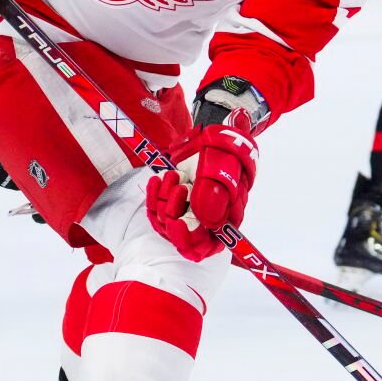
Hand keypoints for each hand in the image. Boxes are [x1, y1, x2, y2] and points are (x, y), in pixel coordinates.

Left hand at [145, 113, 258, 260]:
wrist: (214, 135)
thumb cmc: (226, 153)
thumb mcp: (227, 171)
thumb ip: (218, 196)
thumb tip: (206, 220)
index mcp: (223, 220)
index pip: (205, 246)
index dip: (189, 241)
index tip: (176, 224)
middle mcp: (203, 221)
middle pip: (180, 235)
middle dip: (173, 212)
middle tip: (179, 187)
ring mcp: (186, 210)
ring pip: (165, 220)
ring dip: (165, 197)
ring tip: (175, 174)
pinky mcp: (171, 200)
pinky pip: (154, 206)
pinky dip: (154, 193)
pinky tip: (158, 179)